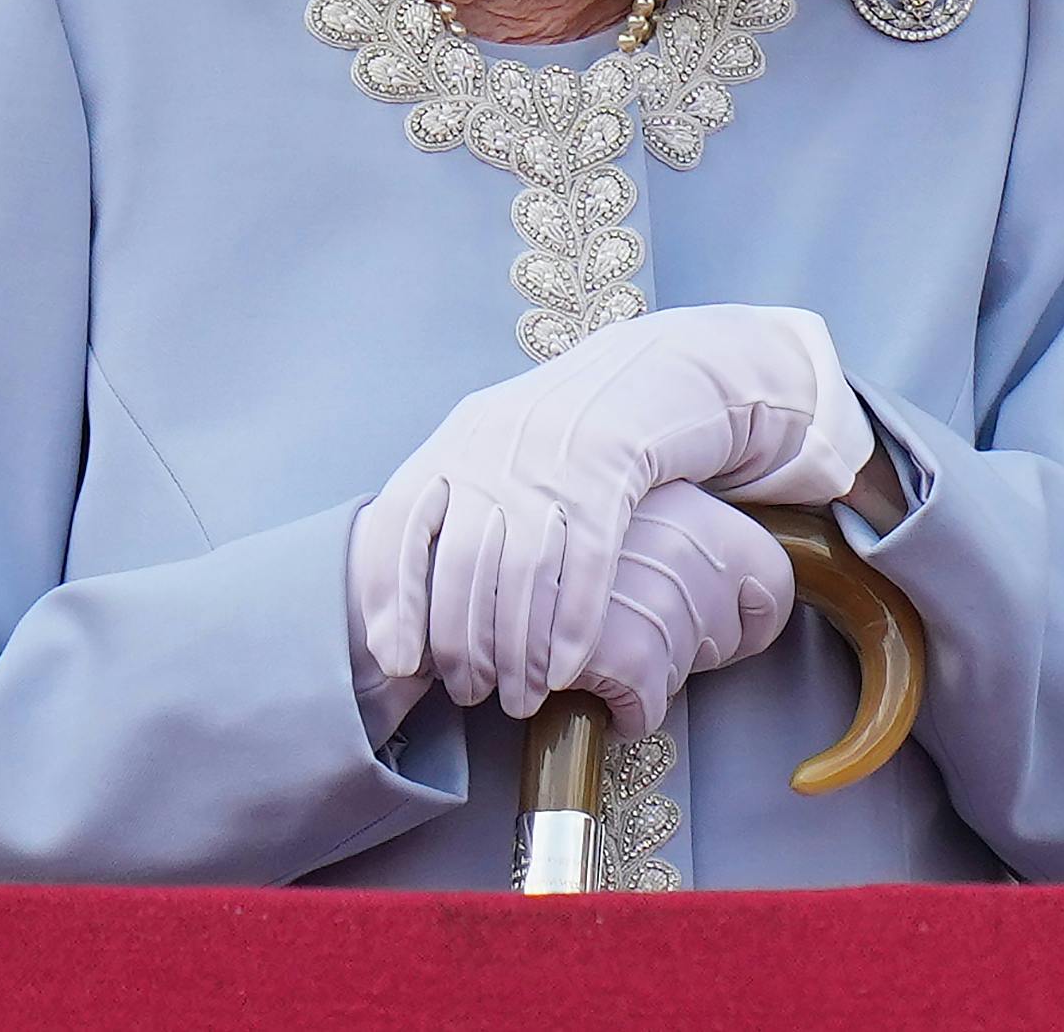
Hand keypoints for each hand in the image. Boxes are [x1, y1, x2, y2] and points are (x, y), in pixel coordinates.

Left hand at [348, 304, 873, 715]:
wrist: (669, 368)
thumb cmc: (583, 426)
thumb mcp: (509, 444)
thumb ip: (464, 497)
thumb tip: (410, 592)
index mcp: (463, 436)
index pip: (402, 525)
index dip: (394, 599)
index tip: (400, 662)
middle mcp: (499, 442)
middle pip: (463, 561)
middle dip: (462, 641)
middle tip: (470, 692)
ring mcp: (557, 454)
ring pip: (522, 571)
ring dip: (516, 649)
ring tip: (518, 696)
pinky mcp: (616, 468)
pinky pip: (585, 561)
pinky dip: (570, 623)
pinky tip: (565, 667)